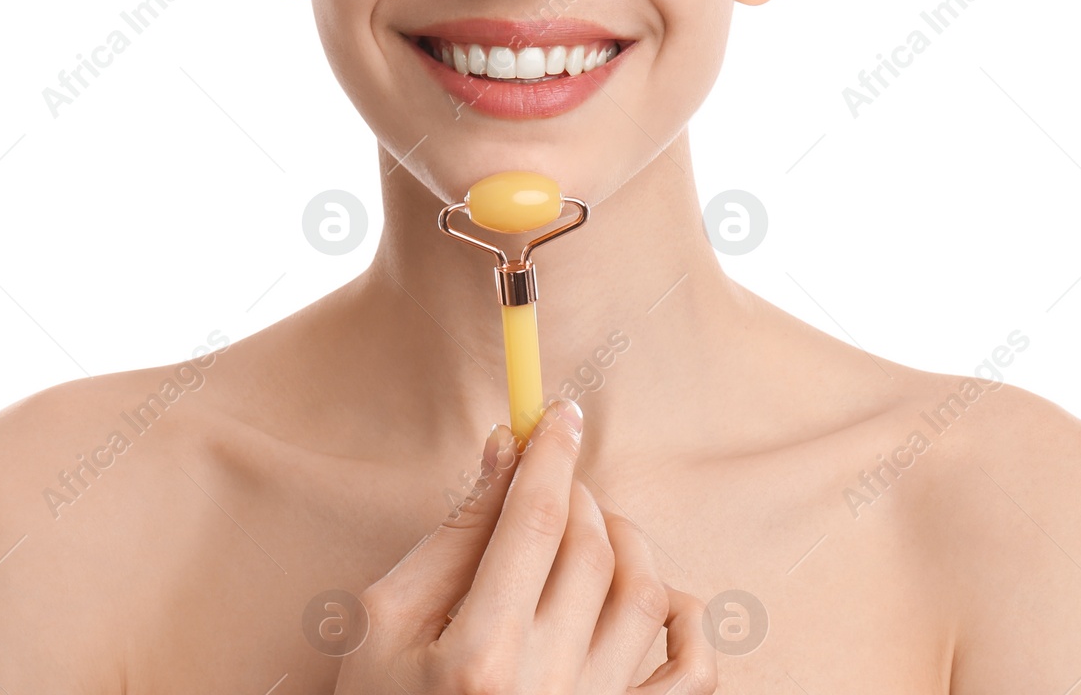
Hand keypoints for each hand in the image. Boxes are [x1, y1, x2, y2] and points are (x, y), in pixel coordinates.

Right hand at [334, 398, 716, 692]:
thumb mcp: (385, 624)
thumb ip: (452, 537)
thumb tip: (506, 451)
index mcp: (478, 658)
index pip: (537, 522)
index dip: (553, 456)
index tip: (560, 414)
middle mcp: (547, 690)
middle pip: (592, 550)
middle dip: (576, 494)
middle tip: (550, 483)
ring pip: (647, 596)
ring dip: (626, 541)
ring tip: (590, 531)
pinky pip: (695, 674)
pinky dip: (691, 622)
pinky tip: (659, 598)